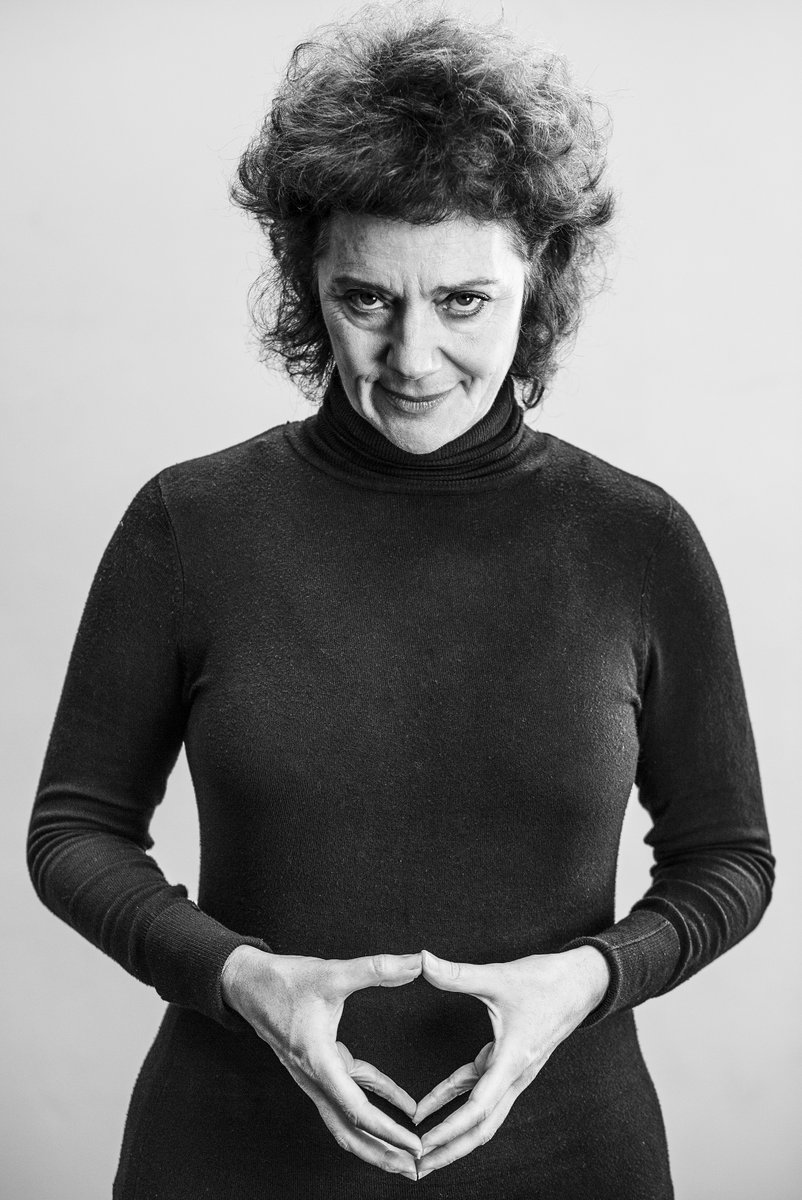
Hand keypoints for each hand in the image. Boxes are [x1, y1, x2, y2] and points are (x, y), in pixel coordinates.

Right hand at [221, 946, 423, 1179]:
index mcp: (318, 1062)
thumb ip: (376, 968)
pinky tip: (403, 1103)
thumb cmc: (284, 981)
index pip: (357, 1110)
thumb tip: (417, 962)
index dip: (388, 1130)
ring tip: (407, 1152)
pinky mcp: (319, 1066)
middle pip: (350, 1132)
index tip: (413, 1144)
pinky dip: (376, 1100)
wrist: (246, 983)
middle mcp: (315, 1078)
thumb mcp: (332, 972)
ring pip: (348, 1119)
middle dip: (383, 1154)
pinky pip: (350, 1092)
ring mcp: (315, 1076)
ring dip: (378, 1137)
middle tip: (417, 1170)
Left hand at [413, 946, 609, 1178]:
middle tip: (417, 1167)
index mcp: (513, 1060)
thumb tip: (422, 960)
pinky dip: (453, 1098)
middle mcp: (514, 1075)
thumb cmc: (546, 981)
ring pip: (480, 1113)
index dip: (449, 1128)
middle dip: (450, 1149)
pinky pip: (478, 1088)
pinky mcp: (510, 1063)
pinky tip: (429, 1105)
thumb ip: (458, 974)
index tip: (423, 1143)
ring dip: (452, 1131)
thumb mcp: (499, 976)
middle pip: (481, 1127)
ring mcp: (513, 1072)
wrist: (582, 982)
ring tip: (421, 1147)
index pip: (478, 1107)